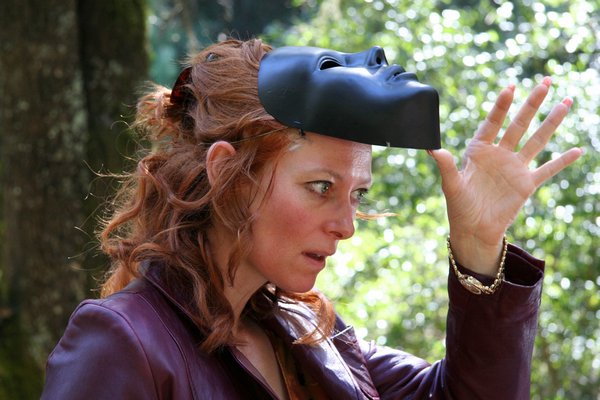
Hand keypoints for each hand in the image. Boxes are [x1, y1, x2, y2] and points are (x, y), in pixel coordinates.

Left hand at [429, 77, 582, 275]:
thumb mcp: (451, 185)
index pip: (492, 123)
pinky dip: (562, 161)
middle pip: (519, 124)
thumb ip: (446, 166)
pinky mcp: (526, 184)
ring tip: (566, 102)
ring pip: (537, 140)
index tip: (510, 88)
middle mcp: (499, 154)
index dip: (501, 106)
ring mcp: (515, 168)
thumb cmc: (459, 206)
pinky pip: (547, 170)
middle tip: (546, 82)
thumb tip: (431, 148)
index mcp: (479, 151)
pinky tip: (577, 150)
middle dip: (532, 103)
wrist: (473, 229)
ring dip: (552, 122)